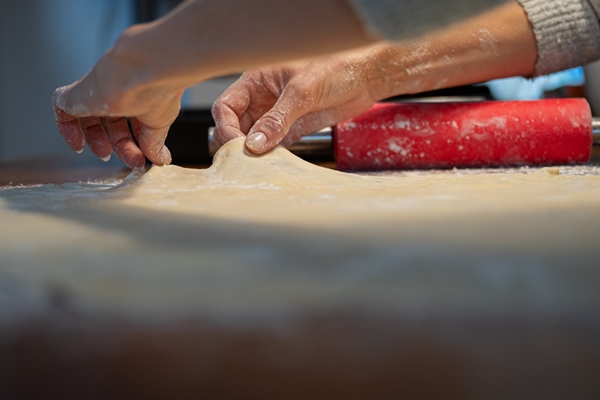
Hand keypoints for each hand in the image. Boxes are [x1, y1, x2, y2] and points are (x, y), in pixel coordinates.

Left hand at [53, 34, 184, 169]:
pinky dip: (67, 129)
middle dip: (120, 145)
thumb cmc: (156, 86)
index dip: (134, 141)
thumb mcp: (159, 121)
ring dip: (97, 141)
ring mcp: (96, 90)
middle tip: (130, 159)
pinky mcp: (78, 92)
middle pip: (110, 122)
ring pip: (89, 118)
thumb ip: (154, 141)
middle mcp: (115, 90)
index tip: (140, 157)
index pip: (130, 121)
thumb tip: (159, 157)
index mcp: (135, 95)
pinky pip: (63, 109)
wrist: (145, 68)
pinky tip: (78, 144)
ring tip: (105, 155)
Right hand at [212, 48, 387, 153]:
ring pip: (253, 138)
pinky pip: (274, 146)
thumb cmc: (337, 66)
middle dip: (236, 144)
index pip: (227, 106)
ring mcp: (277, 115)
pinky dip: (271, 157)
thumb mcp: (303, 91)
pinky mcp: (293, 128)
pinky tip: (273, 164)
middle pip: (235, 125)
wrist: (367, 75)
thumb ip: (278, 118)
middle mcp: (263, 98)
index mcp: (256, 80)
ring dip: (253, 153)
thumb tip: (255, 143)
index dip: (226, 126)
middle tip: (243, 161)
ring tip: (257, 166)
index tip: (237, 145)